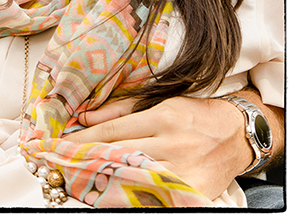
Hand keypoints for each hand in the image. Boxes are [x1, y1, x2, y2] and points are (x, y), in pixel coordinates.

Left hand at [67, 96, 247, 199]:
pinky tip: (109, 192)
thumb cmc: (192, 114)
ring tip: (75, 177)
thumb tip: (84, 117)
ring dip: (103, 177)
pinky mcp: (192, 191)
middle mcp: (172, 145)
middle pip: (119, 155)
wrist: (236, 134)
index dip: (82, 139)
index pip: (112, 131)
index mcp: (162, 118)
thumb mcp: (158, 101)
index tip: (58, 143)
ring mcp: (183, 171)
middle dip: (85, 158)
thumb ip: (119, 109)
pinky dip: (130, 193)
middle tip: (58, 162)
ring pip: (133, 176)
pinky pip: (154, 194)